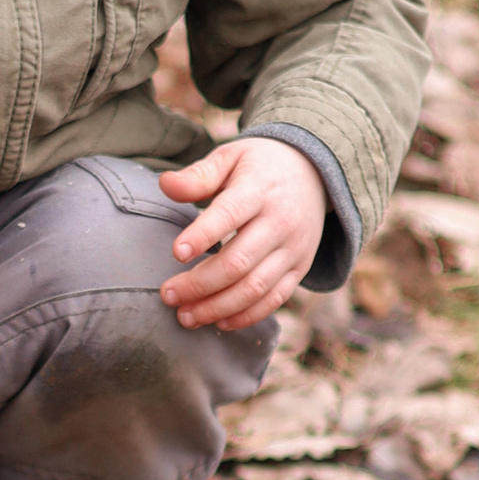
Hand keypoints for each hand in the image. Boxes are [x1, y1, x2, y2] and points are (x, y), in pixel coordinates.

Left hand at [159, 138, 328, 330]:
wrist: (313, 172)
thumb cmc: (259, 166)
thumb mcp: (230, 157)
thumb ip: (198, 175)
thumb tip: (165, 184)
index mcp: (258, 189)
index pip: (230, 214)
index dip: (202, 235)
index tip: (175, 253)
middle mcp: (280, 222)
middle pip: (238, 262)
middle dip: (199, 284)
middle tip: (168, 296)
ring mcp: (292, 249)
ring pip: (255, 288)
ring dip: (217, 307)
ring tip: (186, 317)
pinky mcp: (299, 268)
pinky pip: (274, 299)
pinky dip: (246, 316)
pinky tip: (218, 322)